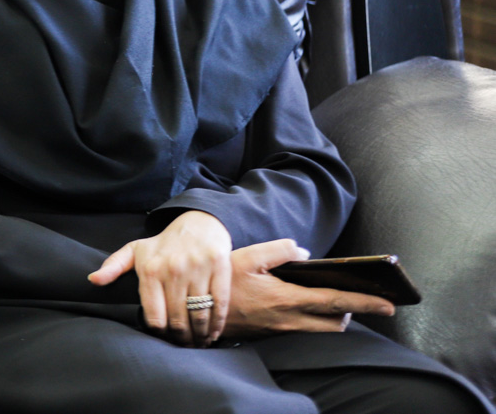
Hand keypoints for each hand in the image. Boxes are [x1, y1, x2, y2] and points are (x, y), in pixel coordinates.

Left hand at [89, 210, 232, 346]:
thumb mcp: (134, 251)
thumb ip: (113, 267)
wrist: (197, 222)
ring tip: (199, 342)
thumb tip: (93, 280)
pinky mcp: (219, 265)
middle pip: (177, 320)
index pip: (154, 316)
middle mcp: (172, 269)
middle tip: (185, 346)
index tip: (165, 339)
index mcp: (149, 270)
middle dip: (182, 339)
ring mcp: (196, 268)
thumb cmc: (163, 243)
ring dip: (200, 335)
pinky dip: (217, 322)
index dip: (160, 333)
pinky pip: (219, 302)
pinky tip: (214, 331)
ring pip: (199, 314)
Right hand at [221, 239, 394, 339]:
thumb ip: (278, 250)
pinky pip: (304, 330)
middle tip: (359, 297)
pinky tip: (305, 305)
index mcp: (288, 298)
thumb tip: (303, 252)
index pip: (337, 302)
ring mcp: (281, 330)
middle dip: (352, 312)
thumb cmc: (221, 283)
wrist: (197, 312)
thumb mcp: (247, 256)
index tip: (388, 304)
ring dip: (334, 317)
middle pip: (336, 322)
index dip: (366, 303)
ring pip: (321, 329)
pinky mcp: (272, 334)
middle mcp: (289, 319)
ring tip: (333, 300)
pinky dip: (314, 320)